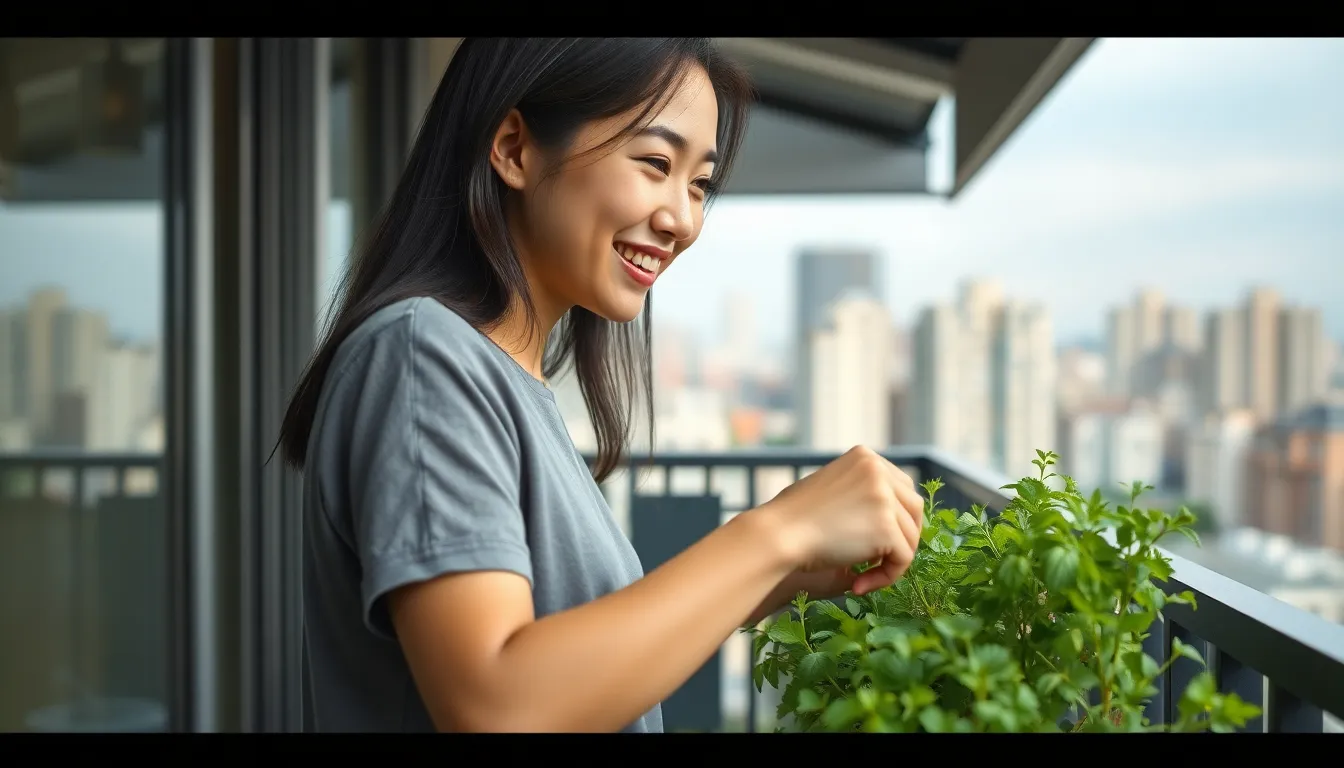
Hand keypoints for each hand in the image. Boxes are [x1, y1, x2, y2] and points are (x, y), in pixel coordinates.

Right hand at [758, 446, 924, 595]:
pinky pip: (903, 560)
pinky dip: (885, 578)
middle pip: (913, 510)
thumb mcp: (831, 488)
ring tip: (860, 578)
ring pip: (910, 537)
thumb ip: (860, 492)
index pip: (901, 488)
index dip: (894, 518)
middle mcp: (878, 471)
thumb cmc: (791, 520)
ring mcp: (885, 497)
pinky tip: (858, 585)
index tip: (872, 542)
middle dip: (900, 539)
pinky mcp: (888, 527)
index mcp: (865, 457)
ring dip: (889, 563)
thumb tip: (890, 515)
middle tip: (874, 563)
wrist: (777, 535)